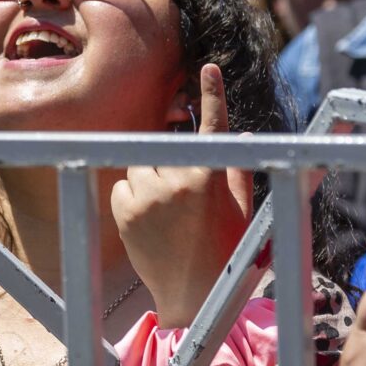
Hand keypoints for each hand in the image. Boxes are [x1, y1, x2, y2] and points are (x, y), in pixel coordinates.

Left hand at [109, 64, 254, 325]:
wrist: (192, 297)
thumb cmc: (225, 253)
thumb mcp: (242, 211)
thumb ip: (238, 169)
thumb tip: (242, 132)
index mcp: (210, 178)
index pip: (212, 126)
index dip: (212, 94)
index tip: (208, 67)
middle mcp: (177, 182)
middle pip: (166, 145)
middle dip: (172, 159)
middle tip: (184, 194)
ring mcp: (147, 196)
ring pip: (141, 163)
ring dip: (150, 176)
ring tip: (168, 211)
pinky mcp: (124, 211)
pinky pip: (123, 185)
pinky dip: (133, 195)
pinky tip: (151, 221)